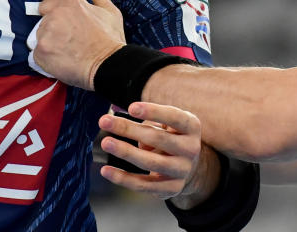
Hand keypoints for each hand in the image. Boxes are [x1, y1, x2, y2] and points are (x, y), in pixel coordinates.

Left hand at [31, 0, 125, 88]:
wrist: (108, 65)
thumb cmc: (110, 40)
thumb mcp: (111, 12)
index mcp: (69, 3)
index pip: (47, 5)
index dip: (54, 15)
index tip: (62, 26)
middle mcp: (54, 15)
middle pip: (43, 23)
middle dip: (53, 31)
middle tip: (68, 41)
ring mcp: (45, 34)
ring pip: (39, 38)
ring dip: (48, 45)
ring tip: (65, 53)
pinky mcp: (40, 52)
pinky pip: (37, 56)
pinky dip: (46, 60)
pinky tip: (60, 62)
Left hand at [98, 102, 217, 202]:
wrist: (187, 165)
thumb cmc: (170, 136)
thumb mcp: (168, 123)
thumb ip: (151, 121)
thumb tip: (123, 127)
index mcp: (192, 127)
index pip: (174, 117)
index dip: (153, 111)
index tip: (131, 108)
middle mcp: (191, 149)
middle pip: (157, 138)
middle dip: (128, 129)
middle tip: (105, 121)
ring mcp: (182, 171)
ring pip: (150, 162)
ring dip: (125, 152)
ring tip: (105, 142)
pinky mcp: (171, 188)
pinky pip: (143, 184)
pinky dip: (122, 178)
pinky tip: (106, 170)